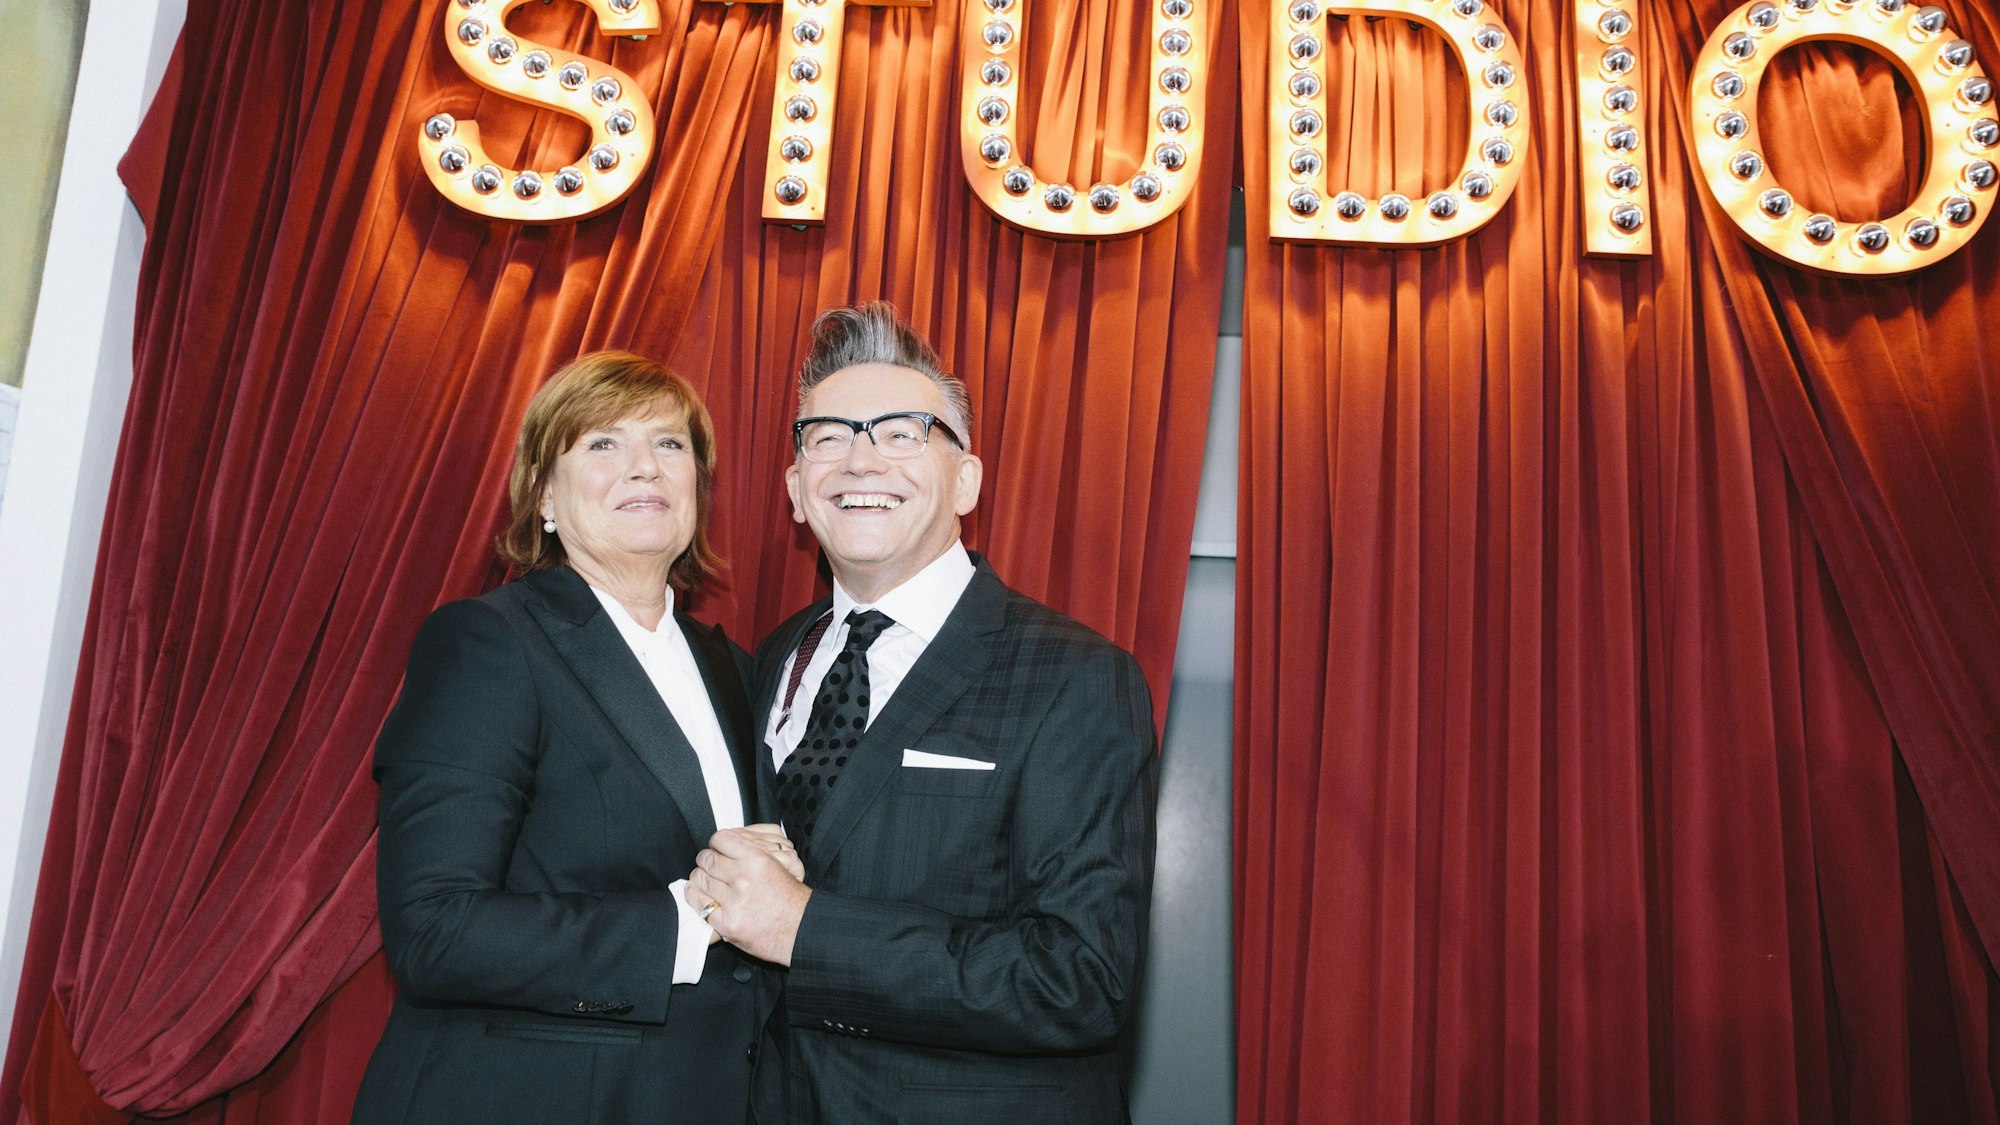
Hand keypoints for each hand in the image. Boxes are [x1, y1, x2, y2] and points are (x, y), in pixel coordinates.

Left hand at [686, 828, 811, 964]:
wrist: (802, 929)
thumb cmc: (792, 899)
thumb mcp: (781, 863)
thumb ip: (754, 852)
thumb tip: (729, 844)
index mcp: (757, 859)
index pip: (721, 839)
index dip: (716, 843)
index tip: (717, 848)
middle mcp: (743, 877)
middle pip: (708, 859)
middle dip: (706, 860)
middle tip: (709, 864)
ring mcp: (734, 901)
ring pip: (700, 879)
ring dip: (700, 877)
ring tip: (705, 879)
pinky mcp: (727, 923)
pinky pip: (699, 904)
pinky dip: (695, 896)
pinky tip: (699, 893)